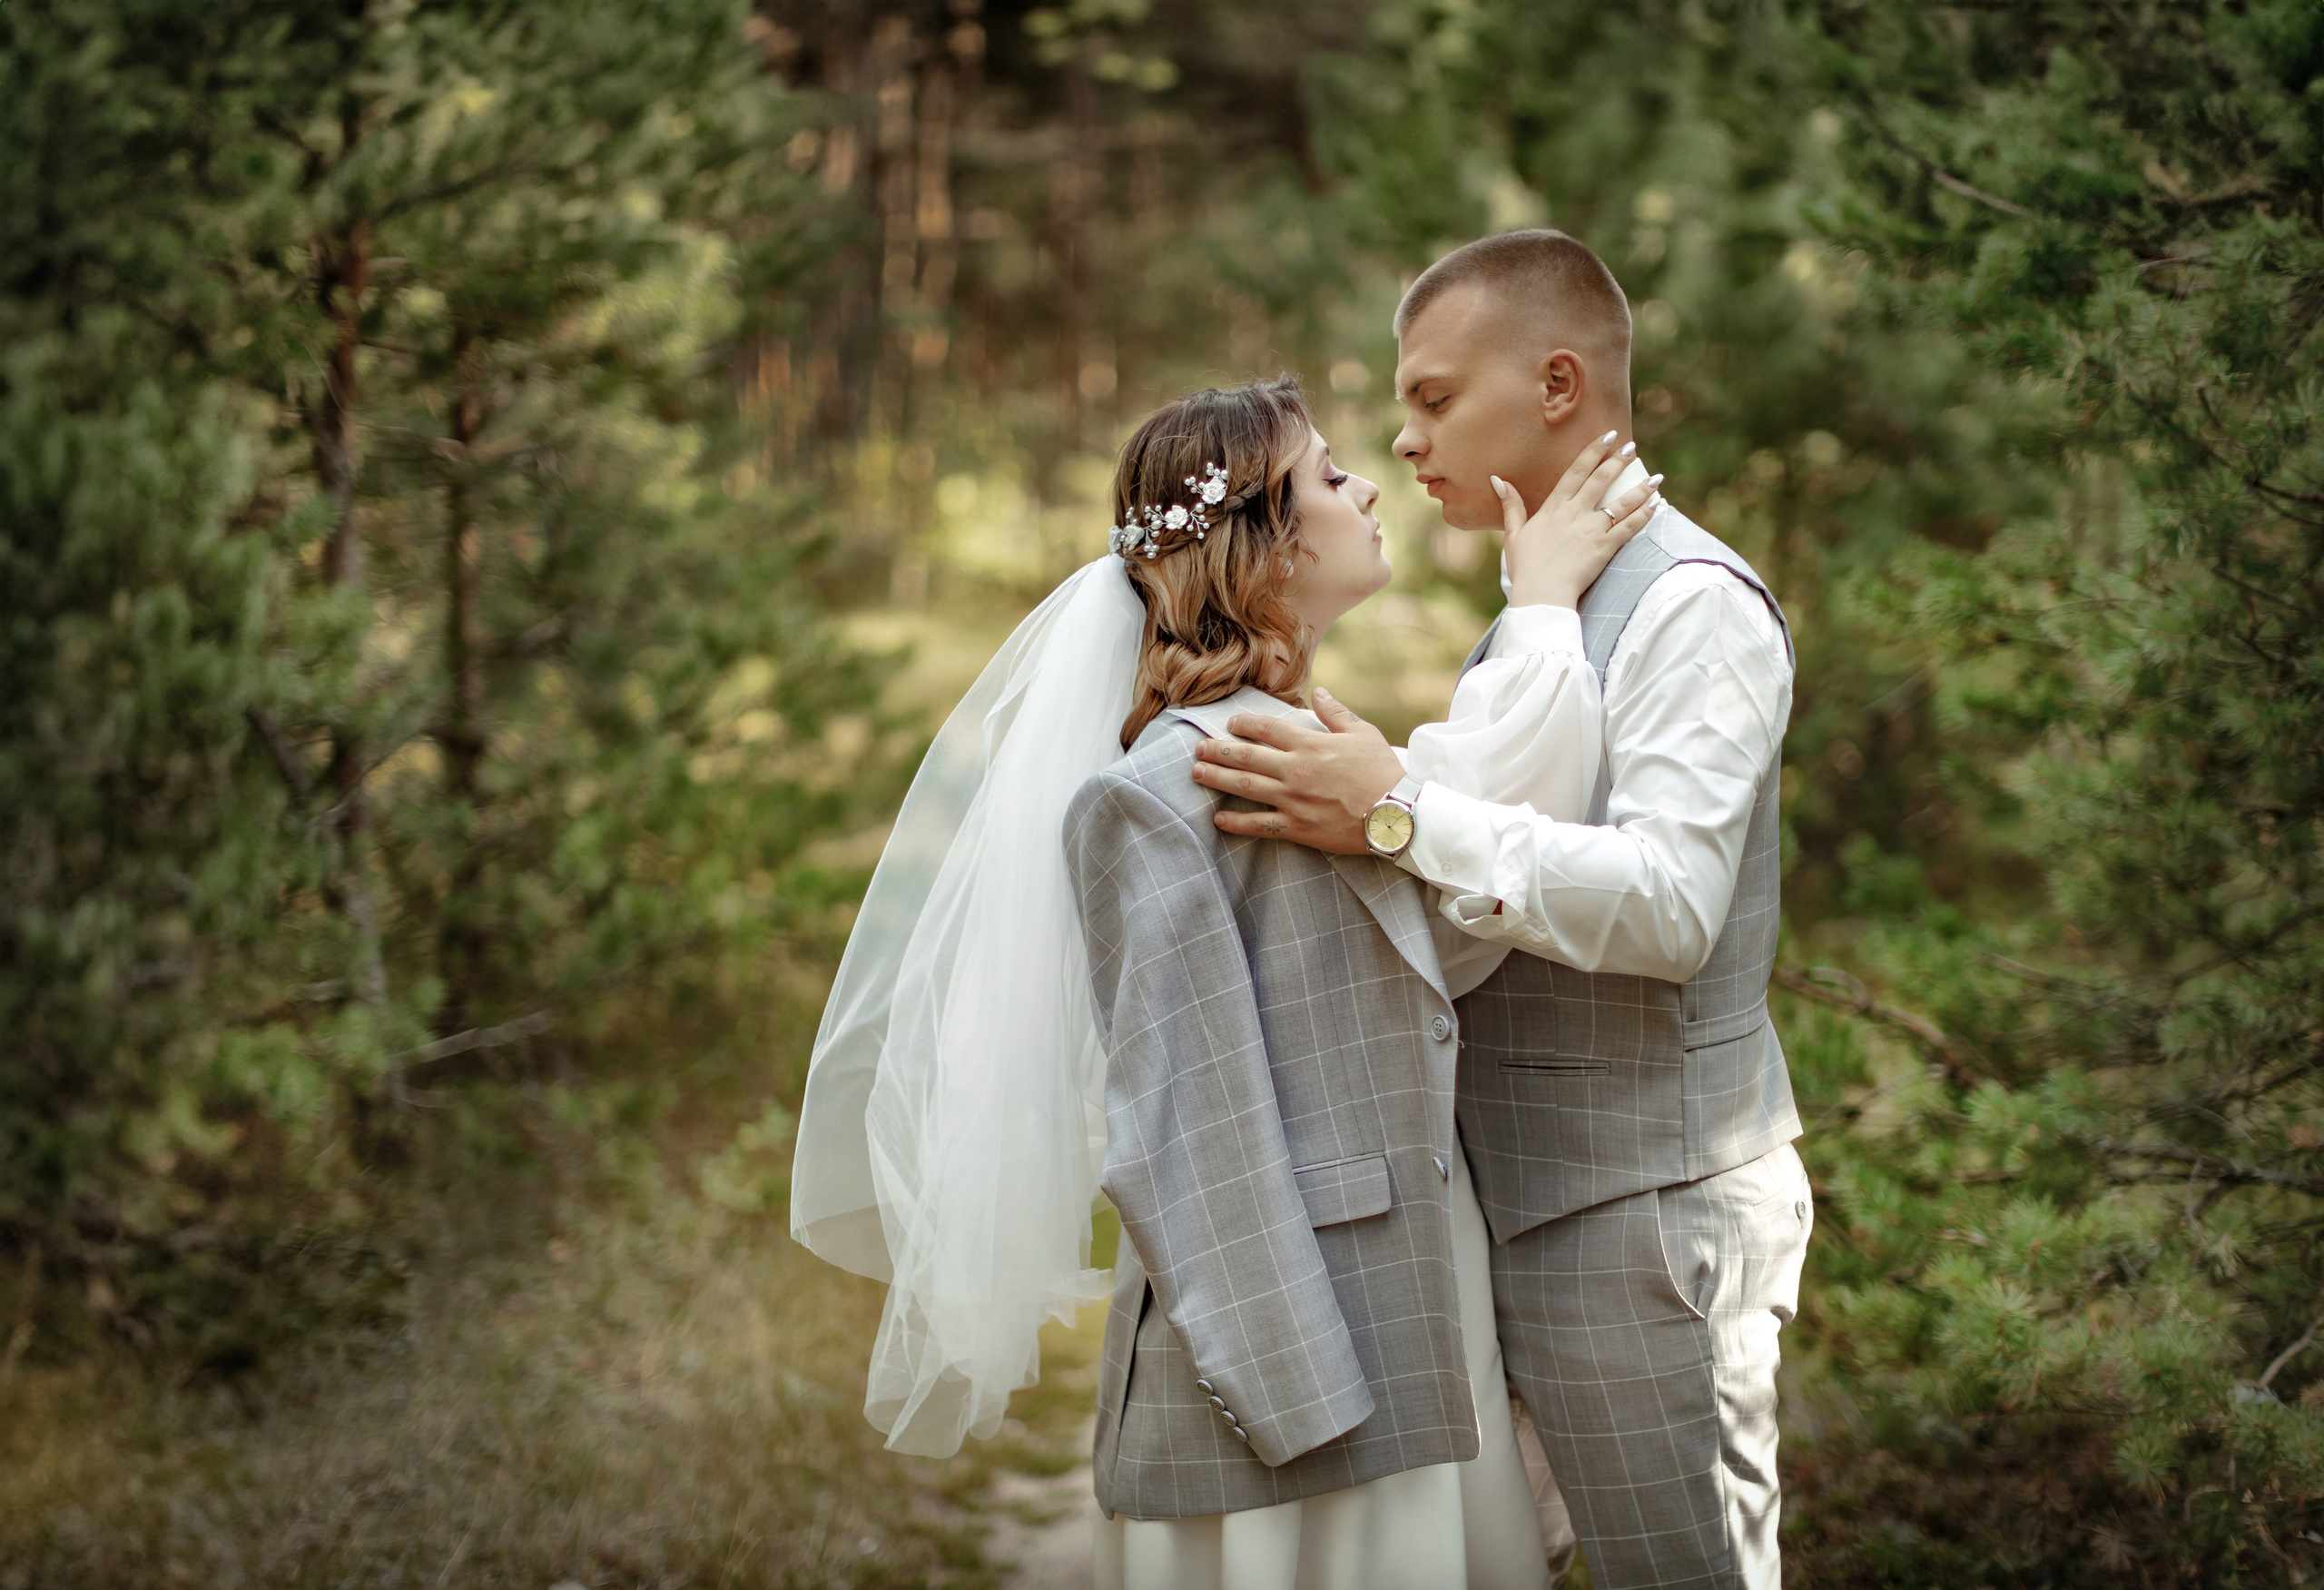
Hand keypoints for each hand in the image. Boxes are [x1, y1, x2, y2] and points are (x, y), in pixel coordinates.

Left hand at [1189, 688, 1403, 854]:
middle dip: (1219, 750)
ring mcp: (1293, 799)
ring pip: (1246, 786)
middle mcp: (1295, 769)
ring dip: (1218, 778)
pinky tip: (1218, 818)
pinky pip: (1260, 824)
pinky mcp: (1297, 827)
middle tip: (1199, 748)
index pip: (1267, 729)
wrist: (1396, 814)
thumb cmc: (1382, 772)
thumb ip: (1336, 713)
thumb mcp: (1363, 733)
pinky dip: (1237, 822)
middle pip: (1247, 756)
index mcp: (1310, 744)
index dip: (1244, 724)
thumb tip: (1318, 692)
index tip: (1231, 724)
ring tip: (1197, 773)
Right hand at [1493, 431, 1661, 609]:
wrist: (1541, 594)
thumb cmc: (1525, 568)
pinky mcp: (1605, 547)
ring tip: (1656, 476)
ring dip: (1640, 488)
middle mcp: (1575, 513)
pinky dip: (1644, 514)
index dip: (1593, 452)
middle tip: (1631, 447)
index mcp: (1553, 507)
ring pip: (1621, 502)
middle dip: (1618, 461)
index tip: (1607, 437)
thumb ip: (1511, 505)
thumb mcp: (1513, 534)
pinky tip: (1656, 504)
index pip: (1576, 471)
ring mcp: (1592, 529)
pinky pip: (1629, 526)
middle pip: (1601, 480)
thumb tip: (1498, 480)